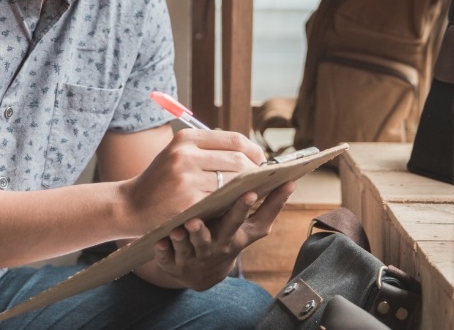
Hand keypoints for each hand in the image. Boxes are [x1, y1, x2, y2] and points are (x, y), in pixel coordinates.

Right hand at [119, 129, 265, 234]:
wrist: (131, 205)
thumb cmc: (160, 180)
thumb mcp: (178, 154)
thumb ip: (209, 150)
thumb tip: (250, 154)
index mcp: (186, 138)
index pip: (233, 140)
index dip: (254, 150)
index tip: (262, 160)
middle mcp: (185, 154)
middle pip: (237, 160)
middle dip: (254, 172)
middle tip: (263, 180)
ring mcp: (186, 179)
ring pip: (232, 182)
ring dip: (246, 189)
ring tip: (252, 191)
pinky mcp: (188, 202)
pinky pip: (221, 202)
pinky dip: (231, 204)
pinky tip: (235, 206)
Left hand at [152, 181, 295, 290]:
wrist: (198, 272)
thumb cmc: (226, 239)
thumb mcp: (250, 230)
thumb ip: (269, 208)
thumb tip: (292, 181)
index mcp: (239, 236)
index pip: (254, 222)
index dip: (254, 209)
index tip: (254, 190)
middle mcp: (220, 246)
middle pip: (225, 231)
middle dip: (226, 218)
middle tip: (232, 199)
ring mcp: (196, 256)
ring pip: (194, 246)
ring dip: (191, 237)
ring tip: (186, 225)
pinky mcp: (173, 263)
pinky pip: (167, 257)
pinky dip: (165, 250)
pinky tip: (161, 240)